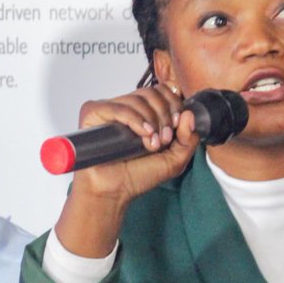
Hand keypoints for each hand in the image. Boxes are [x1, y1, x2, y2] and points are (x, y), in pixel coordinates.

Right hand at [54, 85, 199, 257]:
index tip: (176, 125)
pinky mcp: (93, 113)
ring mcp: (109, 109)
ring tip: (151, 143)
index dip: (173, 104)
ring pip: (138, 99)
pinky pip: (119, 107)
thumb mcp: (174, 160)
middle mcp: (127, 108)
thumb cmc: (137, 176)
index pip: (162, 91)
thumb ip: (188, 139)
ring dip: (151, 121)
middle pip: (152, 92)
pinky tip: (143, 135)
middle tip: (164, 138)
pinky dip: (136, 120)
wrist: (114, 192)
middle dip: (164, 115)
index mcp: (144, 113)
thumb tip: (190, 114)